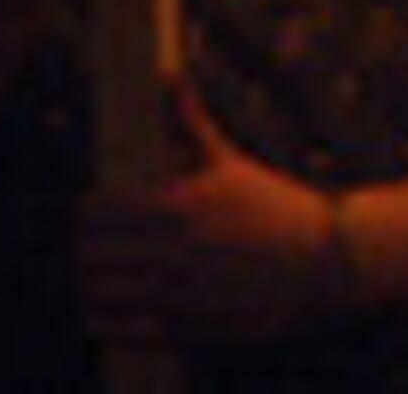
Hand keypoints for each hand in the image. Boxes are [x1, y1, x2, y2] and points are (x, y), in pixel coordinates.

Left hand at [74, 85, 341, 343]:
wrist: (324, 261)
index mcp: (176, 205)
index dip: (82, 215)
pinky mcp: (185, 327)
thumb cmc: (275, 207)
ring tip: (100, 278)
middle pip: (87, 255)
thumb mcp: (231, 164)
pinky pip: (119, 330)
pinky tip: (114, 310)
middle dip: (83, 251)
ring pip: (96, 294)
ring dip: (90, 286)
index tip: (89, 216)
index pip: (92, 214)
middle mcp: (170, 250)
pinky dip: (105, 321)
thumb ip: (190, 123)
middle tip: (91, 248)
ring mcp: (176, 293)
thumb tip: (169, 77)